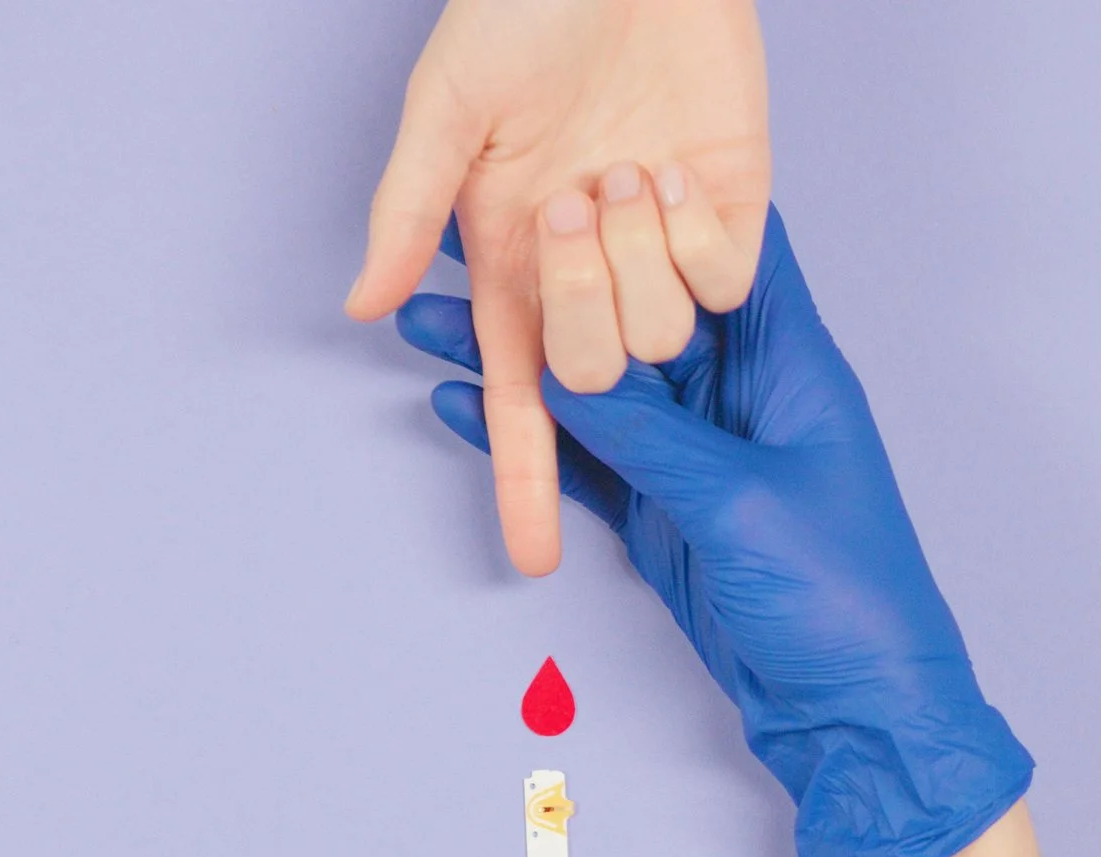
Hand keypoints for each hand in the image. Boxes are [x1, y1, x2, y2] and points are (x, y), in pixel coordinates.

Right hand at [345, 0, 770, 576]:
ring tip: (622, 165)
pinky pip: (728, 284)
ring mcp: (667, 245)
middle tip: (569, 207)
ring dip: (638, 256)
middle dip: (584, 305)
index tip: (526, 557)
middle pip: (600, 372)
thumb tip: (363, 305)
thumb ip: (408, 209)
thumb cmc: (525, 9)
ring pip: (666, 334)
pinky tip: (678, 171)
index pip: (526, 396)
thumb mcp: (447, 107)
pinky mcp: (738, 215)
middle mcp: (593, 266)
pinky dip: (700, 238)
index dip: (528, 477)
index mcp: (518, 255)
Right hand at [394, 209, 1032, 856]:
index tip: (576, 165)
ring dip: (517, 356)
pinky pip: (588, 456)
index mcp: (789, 365)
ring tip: (427, 320)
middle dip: (554, 276)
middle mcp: (741, 395)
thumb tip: (562, 373)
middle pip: (637, 312)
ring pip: (596, 385)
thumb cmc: (845, 601)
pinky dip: (529, 435)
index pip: (721, 258)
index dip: (655, 211)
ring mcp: (699, 454)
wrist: (862, 713)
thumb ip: (650, 435)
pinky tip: (460, 402)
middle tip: (463, 236)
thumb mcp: (739, 503)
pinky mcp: (668, 511)